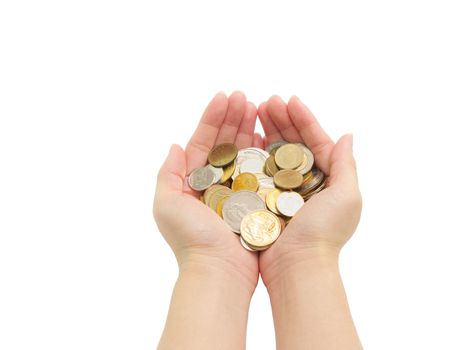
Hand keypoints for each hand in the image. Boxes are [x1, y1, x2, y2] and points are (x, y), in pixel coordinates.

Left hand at [153, 91, 262, 292]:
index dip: (212, 118)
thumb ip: (168, 174)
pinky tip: (267, 135)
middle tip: (245, 97)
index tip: (224, 97)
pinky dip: (263, 151)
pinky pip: (259, 171)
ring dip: (249, 128)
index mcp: (193, 181)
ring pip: (243, 153)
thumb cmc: (191, 239)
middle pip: (225, 143)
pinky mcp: (255, 200)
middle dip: (233, 117)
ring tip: (258, 106)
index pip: (204, 142)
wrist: (220, 272)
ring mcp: (237, 191)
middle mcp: (215, 183)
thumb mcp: (167, 204)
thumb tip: (175, 145)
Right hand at [257, 95, 362, 288]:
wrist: (297, 267)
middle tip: (267, 101)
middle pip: (293, 143)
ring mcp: (283, 191)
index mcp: (327, 178)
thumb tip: (347, 135)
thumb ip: (346, 165)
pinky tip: (246, 138)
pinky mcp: (264, 200)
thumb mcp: (346, 196)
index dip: (304, 119)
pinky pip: (259, 171)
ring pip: (274, 154)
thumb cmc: (324, 233)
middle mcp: (305, 182)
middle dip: (281, 120)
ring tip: (254, 111)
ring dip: (266, 131)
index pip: (316, 140)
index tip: (290, 100)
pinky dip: (253, 153)